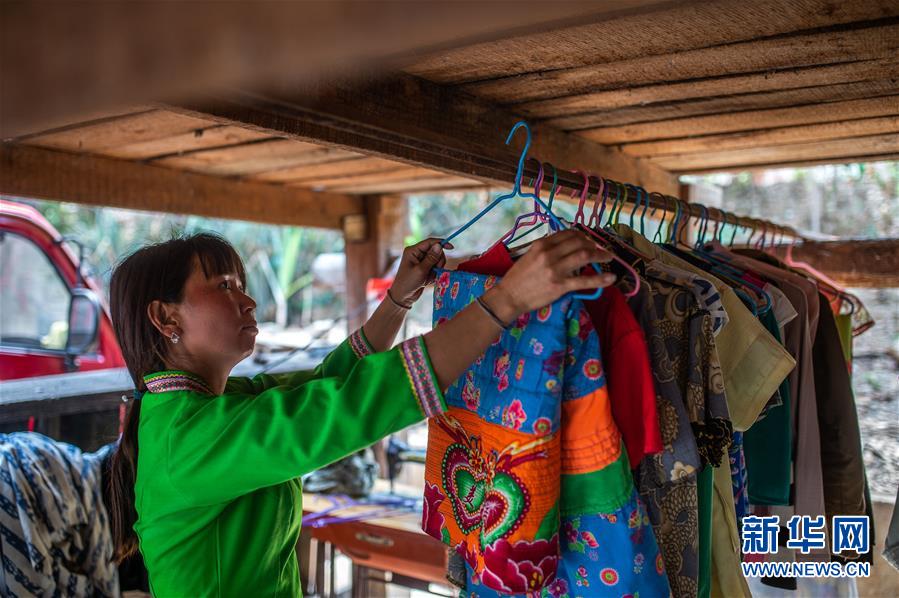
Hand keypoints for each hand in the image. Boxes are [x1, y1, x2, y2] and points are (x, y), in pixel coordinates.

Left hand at [389, 238, 451, 306]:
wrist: (403, 297)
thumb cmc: (408, 283)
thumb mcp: (421, 270)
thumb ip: (431, 258)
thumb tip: (439, 245)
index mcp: (413, 250)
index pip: (430, 242)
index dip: (441, 243)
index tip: (451, 247)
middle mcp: (417, 254)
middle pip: (436, 251)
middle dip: (438, 261)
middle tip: (434, 270)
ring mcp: (421, 261)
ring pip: (437, 260)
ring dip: (436, 269)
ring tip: (429, 277)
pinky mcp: (425, 269)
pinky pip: (435, 268)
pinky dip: (434, 274)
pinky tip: (427, 280)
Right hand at [484, 230, 615, 322]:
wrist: (509, 296)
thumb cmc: (517, 277)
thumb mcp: (529, 255)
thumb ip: (545, 249)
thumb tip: (563, 246)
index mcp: (542, 245)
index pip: (567, 234)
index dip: (581, 235)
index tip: (587, 239)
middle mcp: (550, 254)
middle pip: (579, 242)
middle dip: (593, 243)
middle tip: (599, 248)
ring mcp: (556, 270)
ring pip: (585, 256)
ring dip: (600, 254)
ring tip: (608, 257)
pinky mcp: (560, 286)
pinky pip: (585, 281)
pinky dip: (601, 279)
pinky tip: (611, 278)